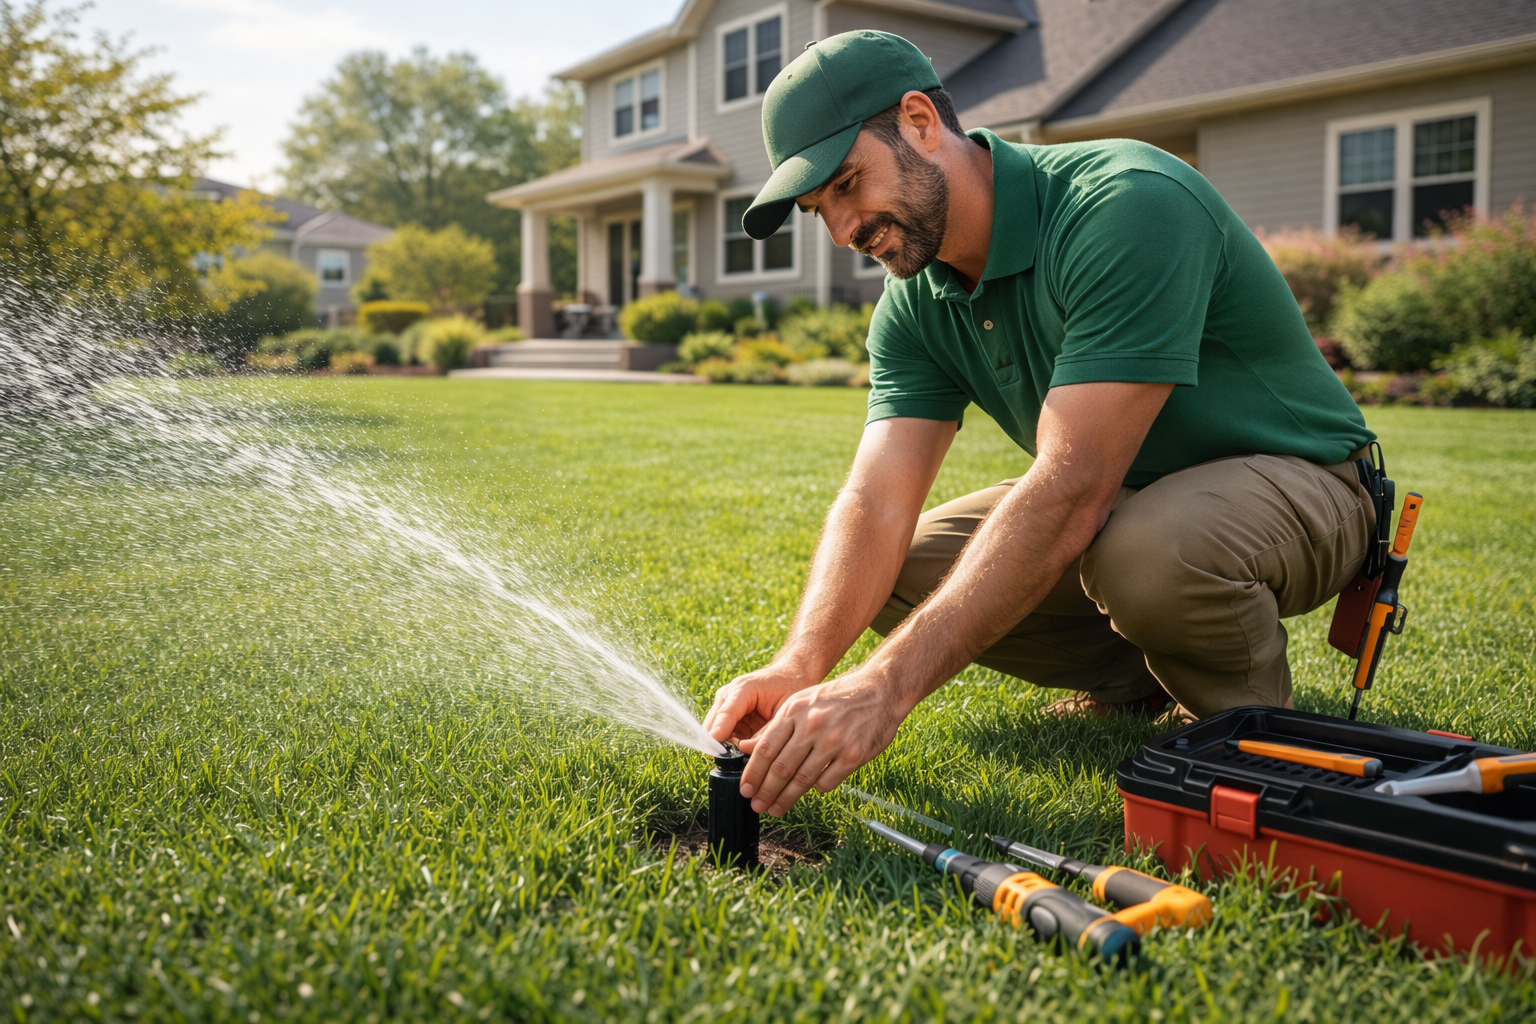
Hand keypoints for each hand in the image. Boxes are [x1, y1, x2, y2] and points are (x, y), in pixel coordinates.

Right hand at [704, 660, 820, 746]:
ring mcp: (725, 705)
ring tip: (743, 756)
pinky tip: (745, 749)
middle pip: (714, 724)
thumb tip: (743, 748)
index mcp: (743, 688)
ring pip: (716, 732)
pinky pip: (725, 736)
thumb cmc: (790, 688)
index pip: (727, 712)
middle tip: (733, 762)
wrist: (790, 675)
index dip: (719, 732)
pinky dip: (732, 745)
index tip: (713, 749)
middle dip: (720, 744)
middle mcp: (729, 695)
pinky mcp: (728, 716)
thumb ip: (766, 731)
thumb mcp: (785, 710)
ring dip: (726, 746)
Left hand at [736, 666, 909, 816]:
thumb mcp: (802, 702)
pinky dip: (817, 789)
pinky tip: (812, 790)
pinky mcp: (854, 754)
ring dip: (786, 798)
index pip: (766, 748)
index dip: (753, 773)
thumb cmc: (836, 698)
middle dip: (766, 792)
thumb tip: (745, 747)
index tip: (745, 790)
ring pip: (802, 779)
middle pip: (781, 767)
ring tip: (776, 808)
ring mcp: (834, 741)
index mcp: (795, 710)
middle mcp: (812, 725)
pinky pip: (827, 781)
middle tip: (757, 806)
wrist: (879, 690)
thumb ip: (775, 726)